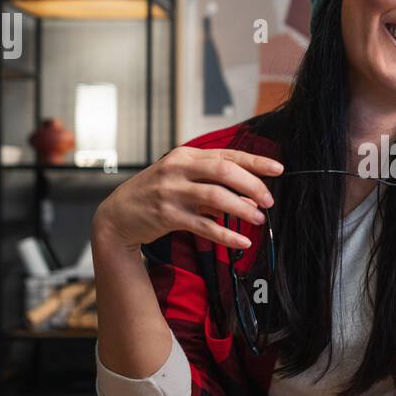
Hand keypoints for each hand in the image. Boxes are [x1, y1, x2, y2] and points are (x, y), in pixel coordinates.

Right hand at [92, 147, 283, 252]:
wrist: (118, 214)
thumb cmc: (155, 193)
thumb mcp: (182, 179)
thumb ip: (212, 184)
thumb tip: (250, 197)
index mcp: (186, 156)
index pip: (227, 154)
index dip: (255, 161)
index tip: (278, 168)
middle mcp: (178, 169)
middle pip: (224, 171)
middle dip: (252, 185)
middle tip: (269, 200)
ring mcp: (172, 192)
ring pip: (216, 197)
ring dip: (242, 209)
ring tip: (259, 219)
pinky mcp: (167, 215)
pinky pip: (204, 226)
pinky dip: (226, 234)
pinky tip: (242, 241)